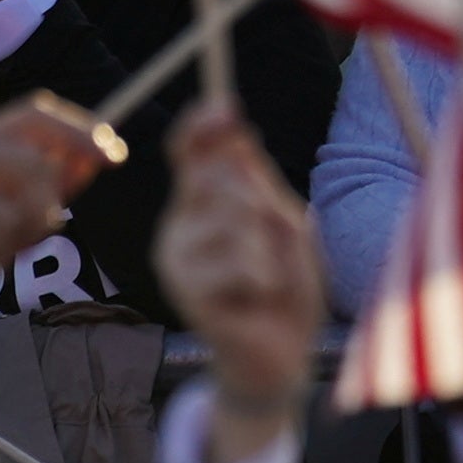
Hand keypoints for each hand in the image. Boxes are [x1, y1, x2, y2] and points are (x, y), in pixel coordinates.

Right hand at [156, 104, 327, 456]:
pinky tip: (258, 298)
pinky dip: (268, 277)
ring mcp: (177, 260)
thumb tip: (235, 135)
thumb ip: (259, 186)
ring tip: (267, 277)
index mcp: (202, 206)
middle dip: (262, 202)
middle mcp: (179, 227)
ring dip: (271, 248)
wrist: (280, 355)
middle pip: (217, 176)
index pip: (188, 155)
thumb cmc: (284, 287)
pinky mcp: (186, 292)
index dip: (200, 127)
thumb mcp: (285, 227)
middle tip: (272, 243)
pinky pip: (241, 261)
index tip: (222, 106)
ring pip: (237, 218)